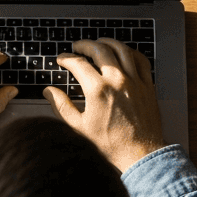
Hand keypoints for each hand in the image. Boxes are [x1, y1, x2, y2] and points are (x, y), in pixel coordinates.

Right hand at [44, 38, 163, 170]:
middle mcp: (117, 81)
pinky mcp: (147, 86)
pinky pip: (140, 60)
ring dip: (107, 43)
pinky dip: (130, 52)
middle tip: (77, 47)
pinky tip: (124, 52)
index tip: (62, 59)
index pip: (78, 64)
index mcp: (98, 90)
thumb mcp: (79, 127)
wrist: (140, 154)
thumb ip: (62, 106)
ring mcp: (135, 81)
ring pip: (121, 50)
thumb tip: (49, 92)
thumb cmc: (111, 144)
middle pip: (100, 50)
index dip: (67, 58)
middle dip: (85, 45)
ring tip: (99, 43)